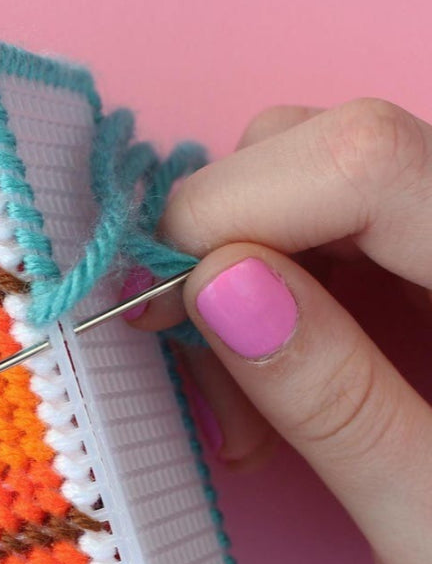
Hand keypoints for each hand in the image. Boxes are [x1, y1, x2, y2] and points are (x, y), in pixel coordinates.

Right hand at [135, 98, 431, 563]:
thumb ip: (335, 400)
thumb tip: (214, 284)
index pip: (364, 160)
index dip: (233, 211)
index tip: (158, 310)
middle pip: (330, 148)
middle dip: (222, 250)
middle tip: (208, 384)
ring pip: (310, 182)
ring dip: (233, 280)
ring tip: (246, 414)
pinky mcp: (428, 271)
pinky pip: (321, 236)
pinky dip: (261, 298)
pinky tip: (266, 388)